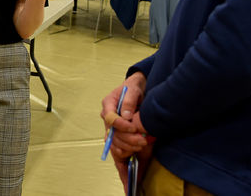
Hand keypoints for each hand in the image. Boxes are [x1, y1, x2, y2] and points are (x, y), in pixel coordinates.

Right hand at [100, 73, 150, 188]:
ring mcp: (113, 129)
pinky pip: (118, 150)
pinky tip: (133, 163)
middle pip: (113, 134)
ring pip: (115, 144)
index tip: (133, 126)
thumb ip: (129, 100)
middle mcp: (108, 118)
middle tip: (142, 139)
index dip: (120, 124)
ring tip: (142, 144)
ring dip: (128, 147)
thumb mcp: (134, 89)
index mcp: (108, 104)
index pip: (109, 117)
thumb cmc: (135, 88)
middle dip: (128, 138)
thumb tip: (127, 115)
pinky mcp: (120, 137)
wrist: (140, 90)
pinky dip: (125, 157)